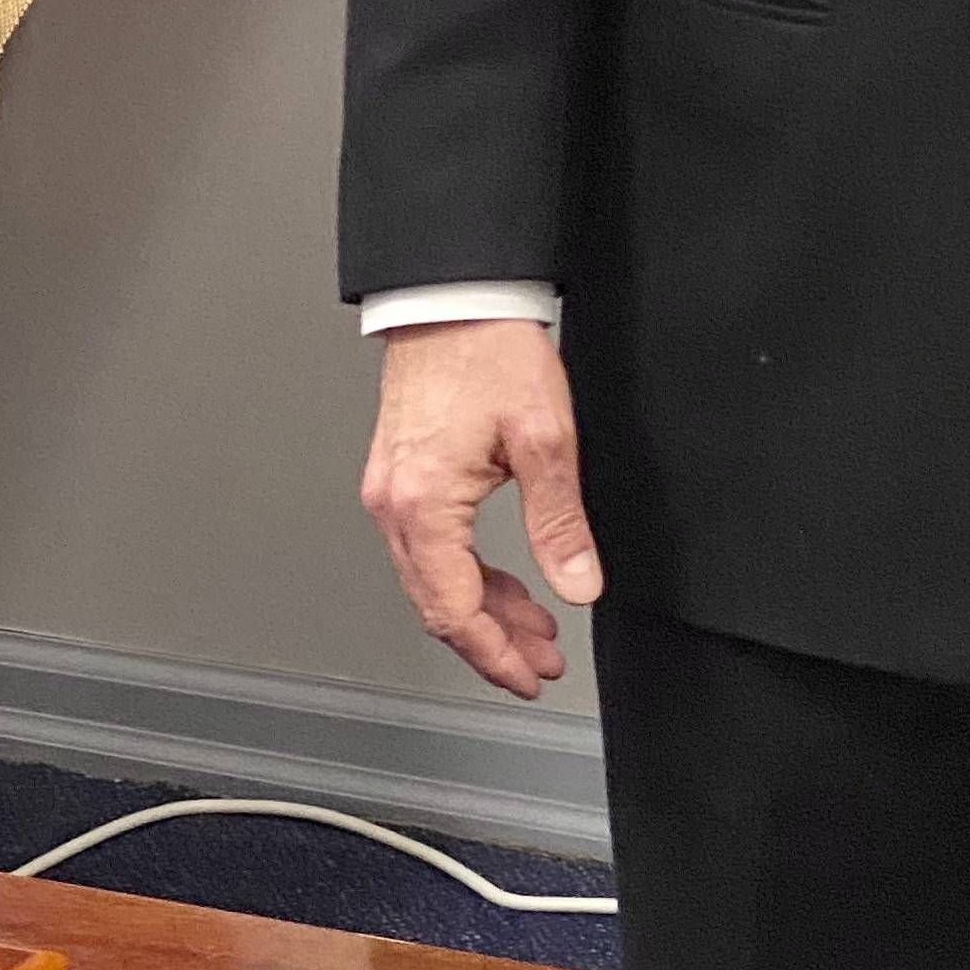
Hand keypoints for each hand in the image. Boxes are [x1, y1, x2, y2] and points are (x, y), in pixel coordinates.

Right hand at [359, 318, 602, 697]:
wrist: (456, 293)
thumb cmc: (491, 349)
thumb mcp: (544, 438)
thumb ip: (559, 523)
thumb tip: (578, 585)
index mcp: (423, 505)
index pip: (454, 610)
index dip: (495, 654)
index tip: (530, 676)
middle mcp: (394, 505)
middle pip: (438, 604)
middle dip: (493, 641)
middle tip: (542, 662)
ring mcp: (391, 490)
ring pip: (433, 579)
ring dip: (484, 609)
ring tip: (535, 628)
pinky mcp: (400, 474)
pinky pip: (430, 548)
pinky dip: (468, 573)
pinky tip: (505, 580)